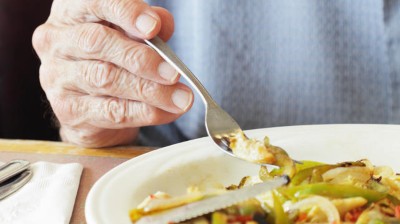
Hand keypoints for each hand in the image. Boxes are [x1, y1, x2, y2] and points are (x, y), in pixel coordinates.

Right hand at [32, 0, 192, 146]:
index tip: (154, 28)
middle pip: (98, 43)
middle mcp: (56, 41)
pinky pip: (110, 111)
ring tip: (180, 98)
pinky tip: (167, 112)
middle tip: (174, 73)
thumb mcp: (130, 37)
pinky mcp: (67, 110)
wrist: (91, 107)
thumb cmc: (113, 61)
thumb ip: (147, 29)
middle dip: (142, 58)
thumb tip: (163, 24)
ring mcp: (56, 77)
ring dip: (149, 90)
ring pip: (105, 79)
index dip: (126, 13)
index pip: (94, 3)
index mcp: (72, 13)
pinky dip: (144, 112)